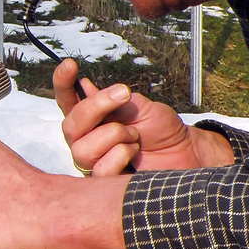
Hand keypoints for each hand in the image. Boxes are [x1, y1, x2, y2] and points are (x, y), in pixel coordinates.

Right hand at [53, 59, 233, 172]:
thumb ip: (112, 101)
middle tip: (124, 95)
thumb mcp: (139, 106)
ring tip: (135, 136)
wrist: (186, 152)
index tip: (70, 64)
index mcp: (91, 118)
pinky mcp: (107, 184)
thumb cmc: (161, 128)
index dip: (62, 83)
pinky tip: (134, 152)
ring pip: (81, 150)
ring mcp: (94, 163)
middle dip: (95, 107)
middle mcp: (86, 140)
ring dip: (113, 135)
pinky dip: (119, 155)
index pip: (67, 101)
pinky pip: (99, 170)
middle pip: (70, 126)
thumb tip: (85, 88)